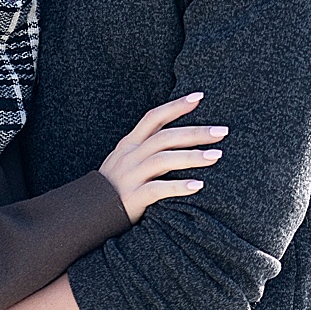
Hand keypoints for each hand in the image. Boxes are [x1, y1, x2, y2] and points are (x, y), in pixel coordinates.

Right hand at [100, 91, 227, 222]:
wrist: (88, 213)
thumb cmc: (113, 187)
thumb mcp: (124, 161)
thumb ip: (145, 149)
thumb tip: (177, 138)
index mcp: (128, 145)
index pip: (153, 118)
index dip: (175, 106)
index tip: (199, 97)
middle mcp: (129, 157)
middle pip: (164, 138)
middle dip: (195, 132)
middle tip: (222, 131)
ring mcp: (130, 176)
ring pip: (163, 160)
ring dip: (192, 157)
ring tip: (216, 156)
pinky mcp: (132, 198)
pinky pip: (157, 189)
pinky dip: (178, 187)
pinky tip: (198, 186)